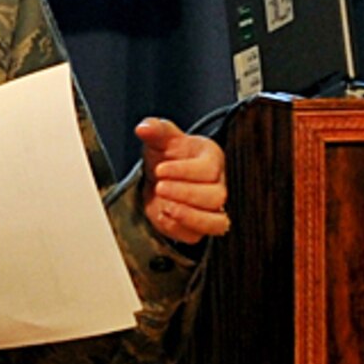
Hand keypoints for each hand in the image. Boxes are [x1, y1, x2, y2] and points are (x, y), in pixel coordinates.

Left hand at [135, 118, 229, 246]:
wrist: (160, 177)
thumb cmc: (167, 155)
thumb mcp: (161, 138)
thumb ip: (156, 130)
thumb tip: (144, 128)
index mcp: (213, 159)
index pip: (209, 169)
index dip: (184, 171)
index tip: (160, 169)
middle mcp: (220, 185)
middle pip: (216, 196)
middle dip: (184, 193)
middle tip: (160, 187)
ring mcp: (213, 209)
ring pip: (216, 222)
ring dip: (188, 216)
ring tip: (165, 206)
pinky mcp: (200, 228)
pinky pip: (197, 236)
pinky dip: (178, 228)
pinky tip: (162, 214)